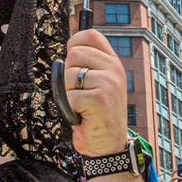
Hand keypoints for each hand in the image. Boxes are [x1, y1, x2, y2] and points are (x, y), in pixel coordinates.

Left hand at [64, 29, 127, 156]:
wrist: (109, 146)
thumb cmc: (96, 115)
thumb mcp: (98, 84)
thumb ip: (88, 65)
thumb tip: (66, 48)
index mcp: (113, 63)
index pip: (91, 35)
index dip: (75, 42)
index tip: (73, 60)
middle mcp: (114, 70)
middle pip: (74, 54)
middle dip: (68, 75)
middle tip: (79, 93)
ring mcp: (109, 84)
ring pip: (68, 76)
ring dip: (67, 94)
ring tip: (81, 106)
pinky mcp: (99, 100)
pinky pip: (68, 97)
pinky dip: (69, 109)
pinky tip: (82, 116)